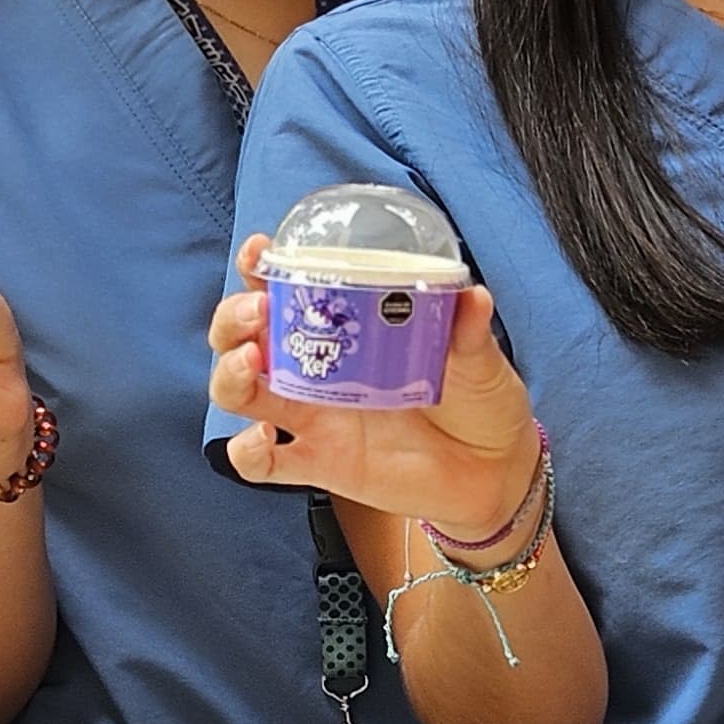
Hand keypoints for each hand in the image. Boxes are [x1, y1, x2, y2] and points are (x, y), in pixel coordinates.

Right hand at [207, 236, 537, 538]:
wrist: (494, 471)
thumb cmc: (480, 401)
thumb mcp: (478, 359)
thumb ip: (468, 331)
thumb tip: (472, 296)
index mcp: (348, 329)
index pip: (286, 288)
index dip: (259, 267)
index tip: (259, 252)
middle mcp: (318, 368)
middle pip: (243, 336)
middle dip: (233, 318)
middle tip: (257, 311)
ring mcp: (313, 417)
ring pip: (239, 393)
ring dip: (228, 374)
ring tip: (250, 364)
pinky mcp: (319, 463)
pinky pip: (262, 463)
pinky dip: (247, 452)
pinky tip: (262, 439)